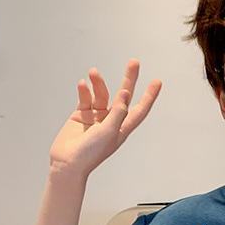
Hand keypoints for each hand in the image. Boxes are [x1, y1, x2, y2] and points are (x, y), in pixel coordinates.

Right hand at [49, 59, 161, 176]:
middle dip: (129, 79)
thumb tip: (126, 93)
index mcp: (122, 128)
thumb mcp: (109, 131)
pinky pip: (85, 98)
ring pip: (101, 94)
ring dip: (98, 82)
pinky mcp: (81, 115)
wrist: (68, 162)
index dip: (149, 95)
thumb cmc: (91, 153)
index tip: (157, 81)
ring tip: (93, 72)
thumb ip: (118, 111)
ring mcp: (96, 117)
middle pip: (124, 96)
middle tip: (134, 62)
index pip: (140, 109)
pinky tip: (82, 84)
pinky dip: (84, 90)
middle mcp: (111, 121)